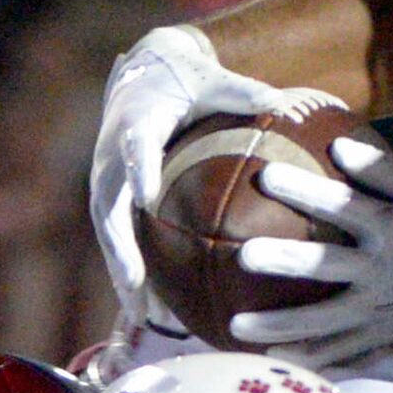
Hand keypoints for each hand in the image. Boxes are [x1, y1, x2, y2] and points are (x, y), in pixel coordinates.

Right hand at [88, 25, 325, 326]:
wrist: (144, 74)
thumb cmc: (186, 79)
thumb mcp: (213, 80)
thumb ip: (243, 92)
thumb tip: (284, 102)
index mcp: (136, 122)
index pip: (136, 145)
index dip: (139, 168)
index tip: (147, 196)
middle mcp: (112, 156)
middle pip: (110, 208)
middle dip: (121, 249)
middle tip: (137, 286)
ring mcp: (109, 180)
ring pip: (110, 234)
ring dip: (124, 275)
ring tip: (145, 318)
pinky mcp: (114, 198)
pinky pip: (121, 239)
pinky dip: (133, 273)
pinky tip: (155, 314)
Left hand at [231, 139, 392, 363]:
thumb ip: (388, 170)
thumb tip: (338, 147)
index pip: (343, 206)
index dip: (305, 191)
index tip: (266, 175)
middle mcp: (381, 272)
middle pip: (325, 267)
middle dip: (285, 261)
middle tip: (245, 255)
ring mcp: (378, 310)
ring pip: (323, 321)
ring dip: (280, 325)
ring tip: (235, 326)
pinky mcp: (381, 336)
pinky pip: (341, 351)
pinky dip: (309, 358)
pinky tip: (273, 358)